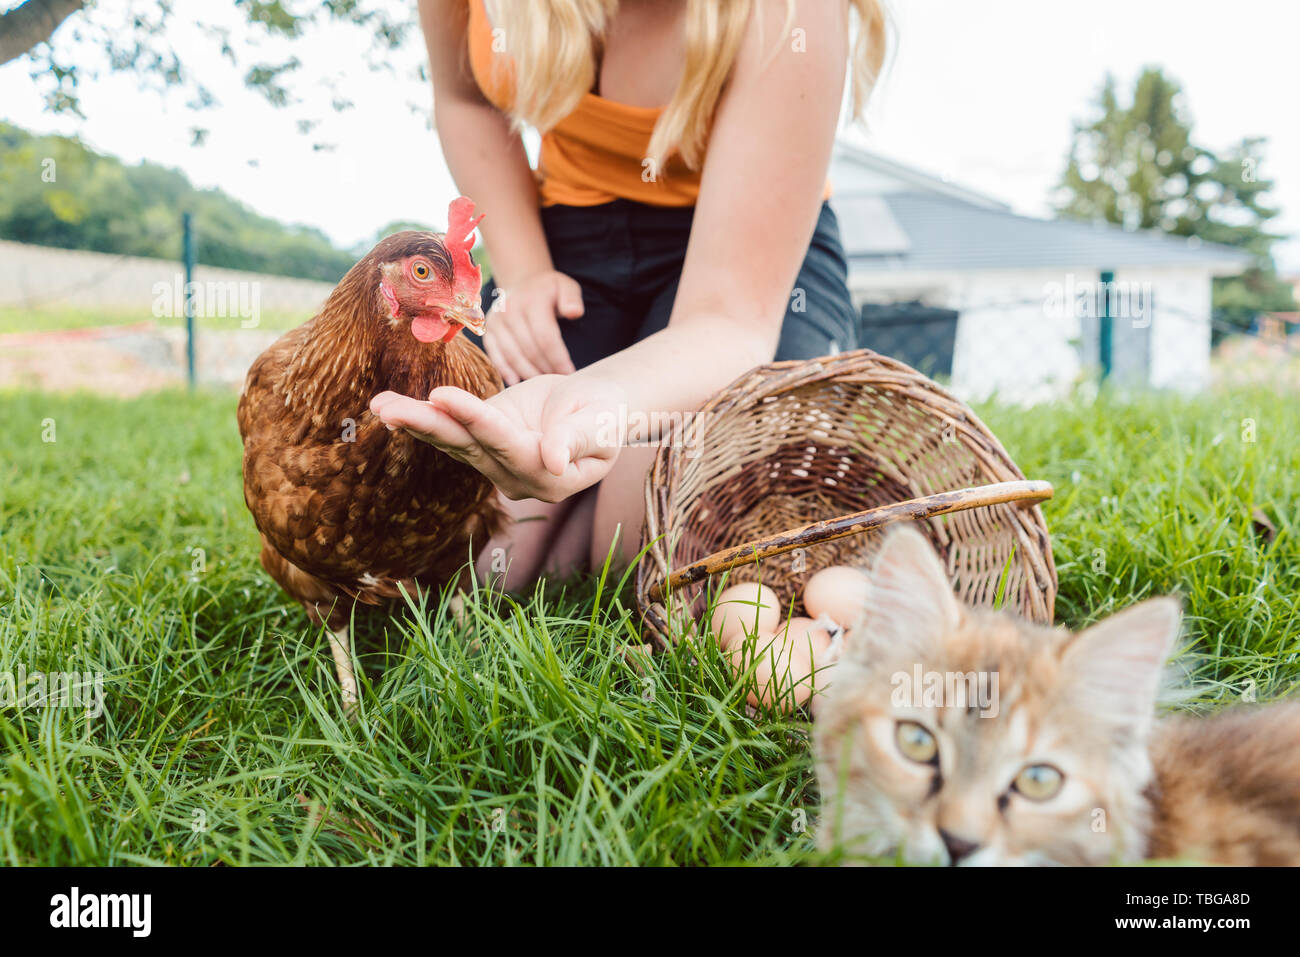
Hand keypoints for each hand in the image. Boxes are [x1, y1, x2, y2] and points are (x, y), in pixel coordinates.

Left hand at [370, 373, 625, 502]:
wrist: (595, 409)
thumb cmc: (605, 414)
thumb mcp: (602, 424)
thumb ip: (577, 440)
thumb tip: (554, 462)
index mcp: (549, 478)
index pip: (507, 445)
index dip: (475, 419)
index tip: (443, 394)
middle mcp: (515, 478)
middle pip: (468, 447)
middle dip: (429, 424)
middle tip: (391, 409)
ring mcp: (495, 464)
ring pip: (452, 441)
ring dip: (415, 422)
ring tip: (380, 405)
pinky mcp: (482, 443)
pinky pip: (449, 432)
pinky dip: (420, 420)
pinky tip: (390, 408)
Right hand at [484, 270, 583, 383]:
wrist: (522, 283)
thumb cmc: (548, 290)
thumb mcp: (565, 286)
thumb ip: (572, 298)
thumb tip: (574, 312)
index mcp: (531, 301)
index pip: (545, 337)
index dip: (558, 358)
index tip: (569, 372)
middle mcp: (509, 310)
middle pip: (529, 349)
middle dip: (546, 368)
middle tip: (558, 379)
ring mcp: (496, 321)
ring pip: (512, 355)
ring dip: (529, 372)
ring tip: (543, 382)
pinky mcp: (488, 330)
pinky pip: (495, 355)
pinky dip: (505, 370)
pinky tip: (517, 382)